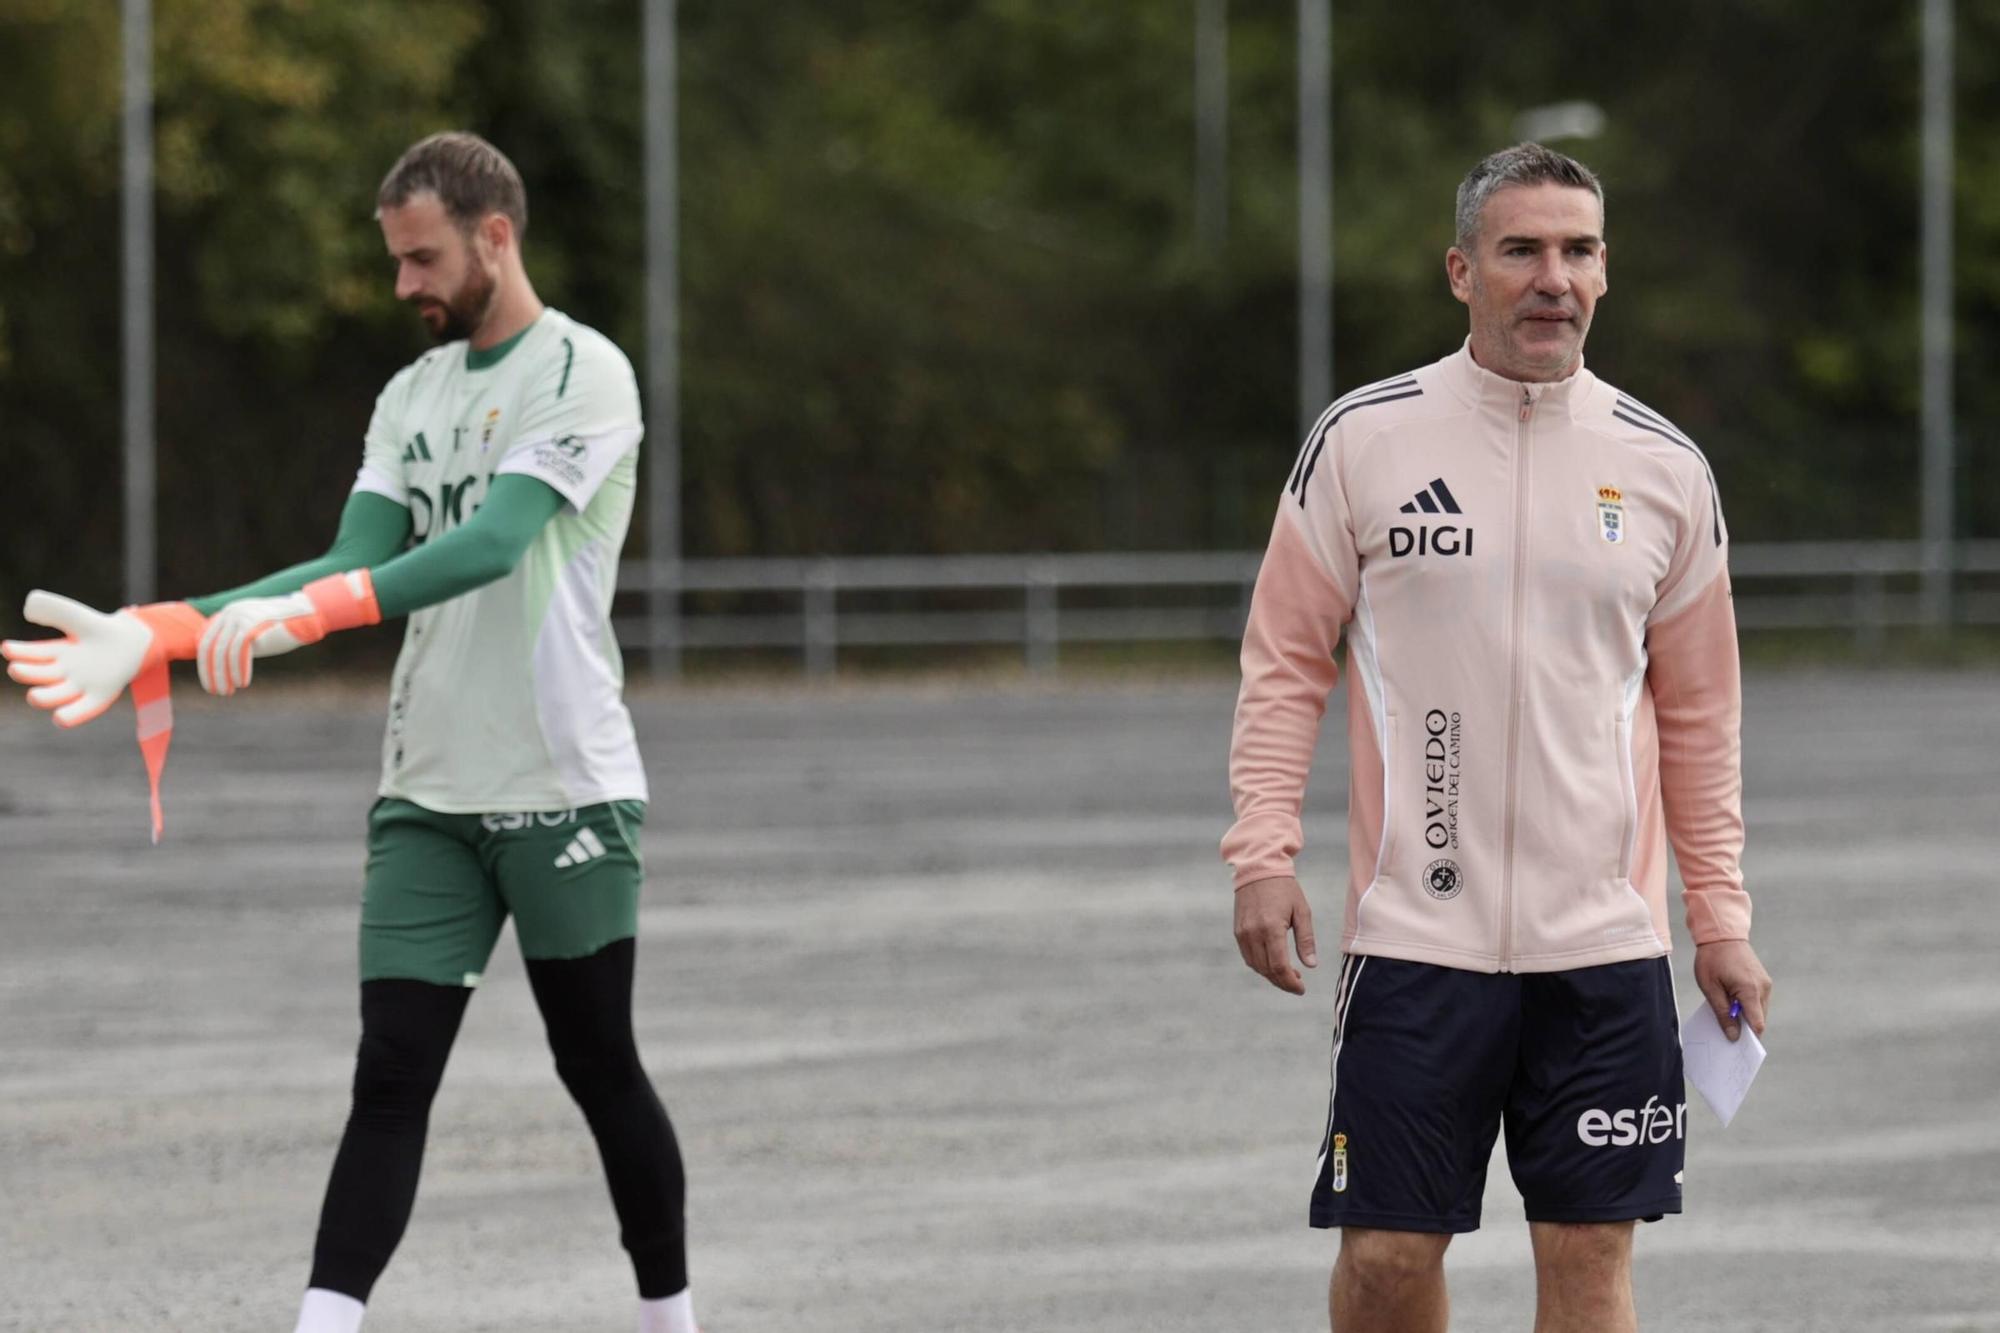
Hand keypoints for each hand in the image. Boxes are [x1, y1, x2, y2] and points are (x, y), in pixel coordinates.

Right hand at [2, 592, 203, 726]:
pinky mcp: (101, 695)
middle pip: (41, 676)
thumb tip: (30, 607)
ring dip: (44, 698)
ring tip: (33, 696)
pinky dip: (73, 715)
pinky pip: (85, 709)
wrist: (139, 640)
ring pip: (57, 696)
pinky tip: (60, 719)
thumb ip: (56, 609)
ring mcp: (83, 685)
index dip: (19, 653)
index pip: (33, 654)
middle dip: (27, 674)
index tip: (6, 648)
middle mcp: (67, 671)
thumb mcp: (79, 617)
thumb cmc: (106, 630)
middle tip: (16, 669)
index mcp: (59, 652)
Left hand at [197, 570, 379, 695]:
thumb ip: (236, 643)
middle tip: (217, 692)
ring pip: (222, 652)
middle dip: (211, 673)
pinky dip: (238, 669)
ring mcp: (240, 616)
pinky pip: (238, 652)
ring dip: (223, 675)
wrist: (308, 615)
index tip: (211, 684)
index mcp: (227, 614)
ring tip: (229, 691)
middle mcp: (229, 612)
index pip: (206, 642)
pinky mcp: (252, 624)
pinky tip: (243, 683)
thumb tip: (221, 666)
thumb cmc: (284, 629)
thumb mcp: (255, 634)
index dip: (205, 666)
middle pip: (210, 647)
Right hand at [1234, 875, 1317, 994]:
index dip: (1290, 983)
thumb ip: (1306, 939)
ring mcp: (1243, 933)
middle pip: (1267, 970)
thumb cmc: (1284, 889)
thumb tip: (1311, 965)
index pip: (1279, 967)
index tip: (1301, 989)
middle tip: (1297, 984)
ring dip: (1271, 975)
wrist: (1258, 869)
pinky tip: (1273, 963)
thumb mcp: (1302, 911)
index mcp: (1272, 928)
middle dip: (1282, 982)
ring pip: (1256, 966)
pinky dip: (1260, 965)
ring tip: (1287, 974)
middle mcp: (1254, 933)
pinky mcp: (1238, 931)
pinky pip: (1248, 956)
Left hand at [1693, 938, 1771, 1040]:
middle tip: (1728, 1035)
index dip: (1749, 1038)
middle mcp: (1763, 988)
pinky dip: (1747, 1006)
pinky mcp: (1763, 980)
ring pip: (1759, 1010)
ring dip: (1746, 1016)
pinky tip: (1732, 1004)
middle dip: (1745, 1028)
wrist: (1722, 934)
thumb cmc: (1711, 959)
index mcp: (1750, 990)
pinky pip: (1758, 1000)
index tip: (1738, 1048)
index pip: (1757, 1024)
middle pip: (1759, 1019)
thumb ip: (1722, 1013)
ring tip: (1726, 1017)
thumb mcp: (1710, 988)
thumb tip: (1733, 1036)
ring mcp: (1765, 984)